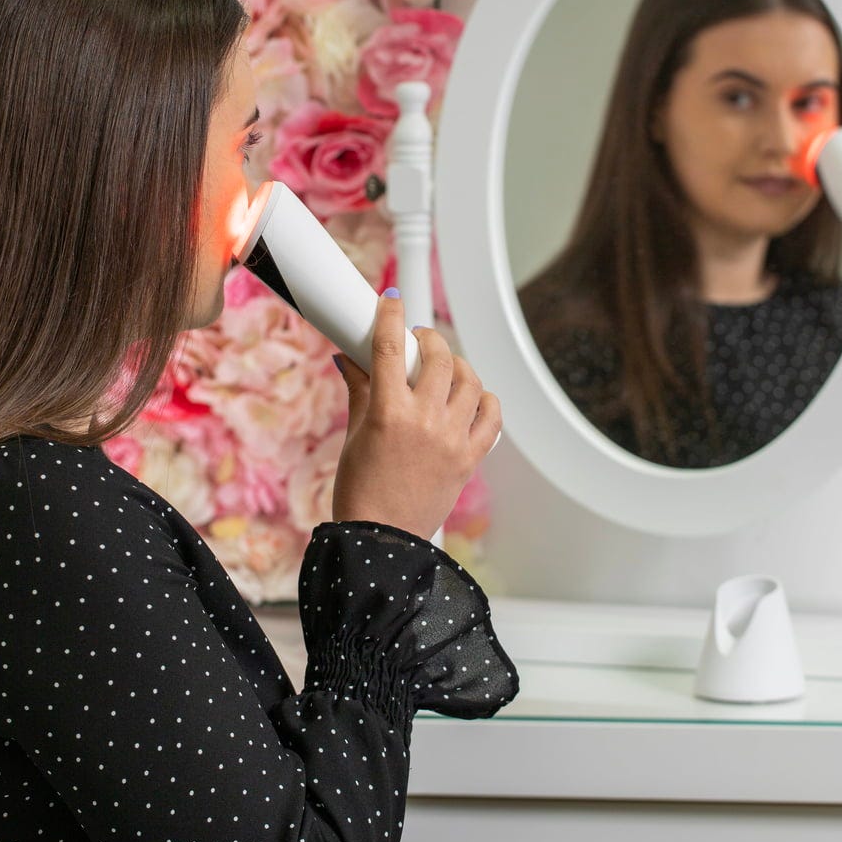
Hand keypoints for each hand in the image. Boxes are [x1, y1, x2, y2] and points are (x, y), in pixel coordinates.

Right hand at [331, 290, 501, 540]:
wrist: (381, 541)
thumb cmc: (360, 491)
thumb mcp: (354, 435)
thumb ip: (359, 390)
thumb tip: (348, 358)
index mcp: (389, 413)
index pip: (390, 347)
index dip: (391, 315)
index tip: (391, 300)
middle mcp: (426, 421)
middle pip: (438, 357)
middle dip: (428, 339)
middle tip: (418, 340)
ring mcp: (452, 440)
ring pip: (470, 381)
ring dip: (457, 366)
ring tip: (444, 369)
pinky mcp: (470, 459)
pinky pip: (492, 417)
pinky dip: (485, 401)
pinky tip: (470, 399)